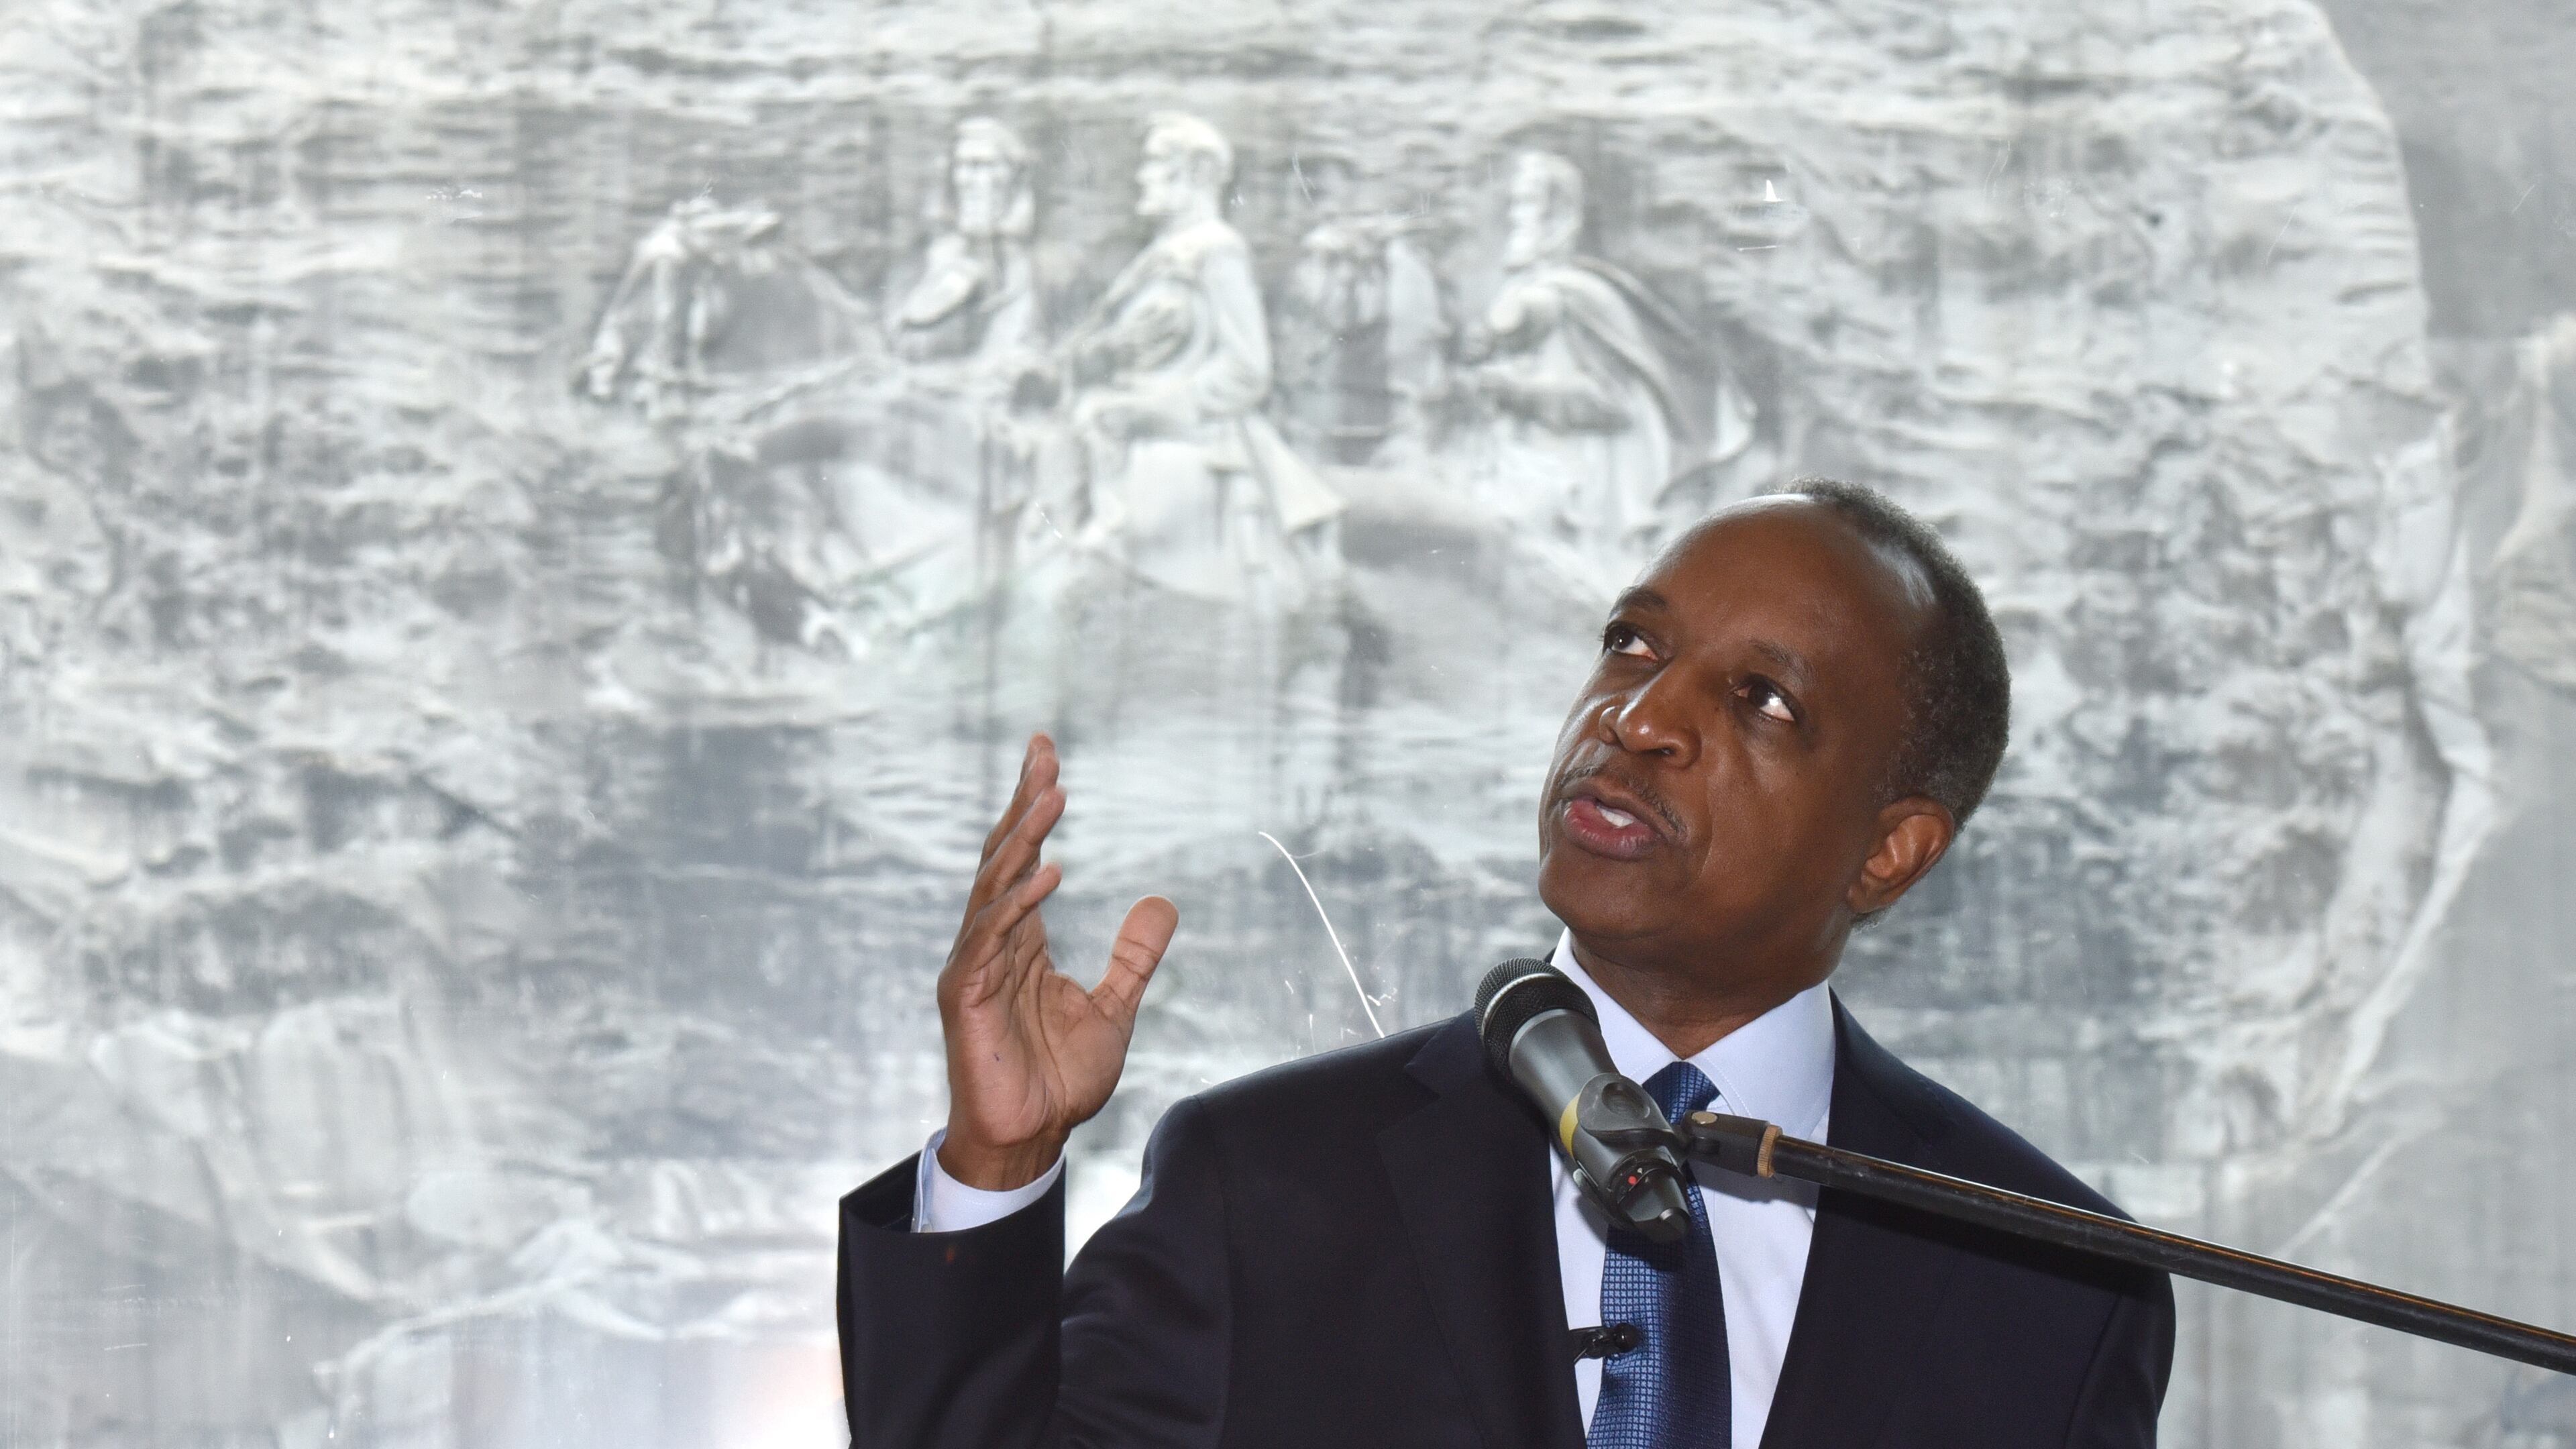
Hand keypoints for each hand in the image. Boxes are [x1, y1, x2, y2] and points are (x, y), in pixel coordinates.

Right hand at [935, 734, 1178, 1189]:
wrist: (1031, 1138)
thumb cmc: (1060, 1079)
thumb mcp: (1113, 1007)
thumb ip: (1134, 955)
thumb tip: (1162, 900)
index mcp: (1020, 941)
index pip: (1023, 859)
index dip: (1032, 808)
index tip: (1046, 757)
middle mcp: (991, 944)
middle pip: (1003, 858)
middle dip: (1023, 805)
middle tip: (1043, 753)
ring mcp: (973, 967)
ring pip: (994, 888)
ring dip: (1023, 841)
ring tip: (1053, 797)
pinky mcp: (964, 996)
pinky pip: (989, 940)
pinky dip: (1016, 905)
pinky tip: (1046, 876)